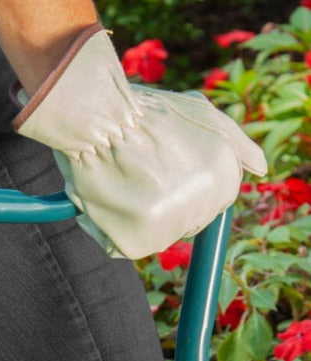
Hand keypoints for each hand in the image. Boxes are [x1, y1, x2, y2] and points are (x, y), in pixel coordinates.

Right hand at [13, 26, 267, 259]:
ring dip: (131, 219)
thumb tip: (262, 168)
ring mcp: (173, 222)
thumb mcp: (202, 114)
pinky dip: (107, 232)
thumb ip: (237, 142)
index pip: (211, 203)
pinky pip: (124, 248)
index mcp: (223, 174)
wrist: (99, 116)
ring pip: (154, 237)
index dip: (179, 191)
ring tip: (116, 184)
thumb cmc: (144, 112)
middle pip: (184, 224)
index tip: (156, 174)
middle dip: (159, 206)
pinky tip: (102, 201)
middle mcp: (205, 201)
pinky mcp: (140, 239)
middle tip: (132, 176)